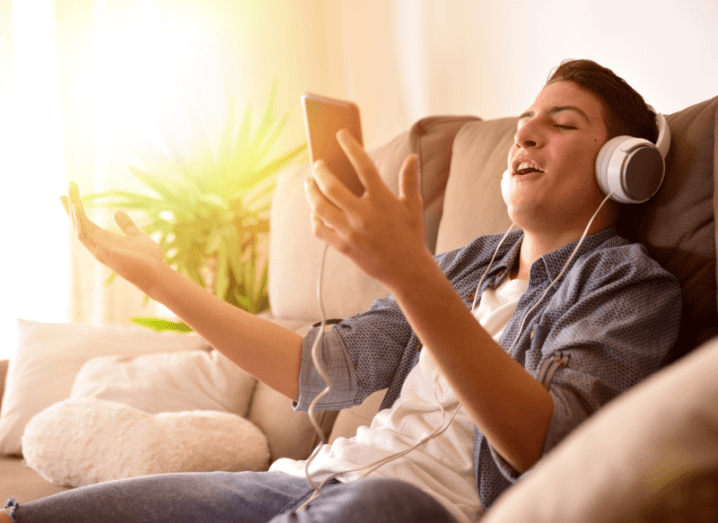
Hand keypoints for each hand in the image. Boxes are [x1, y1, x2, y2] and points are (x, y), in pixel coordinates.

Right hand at [61, 182, 164, 295]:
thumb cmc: (147, 258)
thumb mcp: (137, 235)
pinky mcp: (102, 252)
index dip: (77, 208)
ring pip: (79, 228)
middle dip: (72, 205)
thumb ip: (126, 225)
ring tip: (68, 195)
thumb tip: (117, 212)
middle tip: (67, 187)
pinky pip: (85, 236)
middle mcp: (98, 244)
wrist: (155, 273)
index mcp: (105, 239)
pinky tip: (77, 209)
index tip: (71, 192)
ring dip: (73, 211)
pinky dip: (79, 223)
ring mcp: (98, 249)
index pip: (85, 221)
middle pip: (79, 222)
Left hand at [304, 129, 431, 289]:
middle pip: (332, 186)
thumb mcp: (413, 206)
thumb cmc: (411, 235)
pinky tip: (314, 211)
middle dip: (320, 171)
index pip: (364, 166)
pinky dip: (313, 219)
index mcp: (383, 200)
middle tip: (317, 164)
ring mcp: (351, 232)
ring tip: (309, 183)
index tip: (340, 134)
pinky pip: (320, 230)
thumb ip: (409, 180)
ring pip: (320, 207)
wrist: (407, 271)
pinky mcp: (343, 247)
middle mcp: (364, 214)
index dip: (351, 147)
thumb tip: (412, 157)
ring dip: (310, 192)